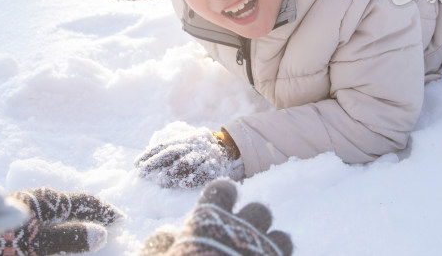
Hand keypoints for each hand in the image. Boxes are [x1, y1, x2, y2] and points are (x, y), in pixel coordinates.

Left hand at [0, 187, 123, 254]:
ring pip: (52, 212)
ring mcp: (19, 208)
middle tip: (106, 221)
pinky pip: (39, 220)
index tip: (120, 219)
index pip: (82, 202)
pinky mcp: (6, 219)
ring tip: (81, 227)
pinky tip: (51, 233)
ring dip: (69, 220)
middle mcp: (34, 200)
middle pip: (68, 205)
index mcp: (45, 201)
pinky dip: (53, 226)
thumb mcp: (37, 245)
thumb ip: (68, 238)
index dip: (102, 211)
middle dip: (88, 213)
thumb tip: (101, 234)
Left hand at [135, 128, 242, 188]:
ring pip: (186, 163)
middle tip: (142, 174)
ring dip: (172, 172)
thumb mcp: (185, 142)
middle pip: (171, 153)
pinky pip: (202, 172)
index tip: (136, 165)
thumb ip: (169, 148)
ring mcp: (202, 156)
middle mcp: (191, 146)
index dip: (149, 155)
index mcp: (183, 139)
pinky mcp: (212, 167)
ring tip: (160, 181)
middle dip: (155, 163)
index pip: (163, 146)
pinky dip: (193, 178)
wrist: (226, 148)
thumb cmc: (198, 149)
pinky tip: (183, 185)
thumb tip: (145, 161)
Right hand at [140, 180, 292, 255]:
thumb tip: (171, 233)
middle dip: (254, 221)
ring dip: (272, 245)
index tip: (221, 201)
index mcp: (210, 220)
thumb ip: (159, 243)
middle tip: (243, 236)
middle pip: (261, 211)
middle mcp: (240, 230)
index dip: (223, 194)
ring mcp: (263, 252)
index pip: (223, 190)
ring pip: (282, 238)